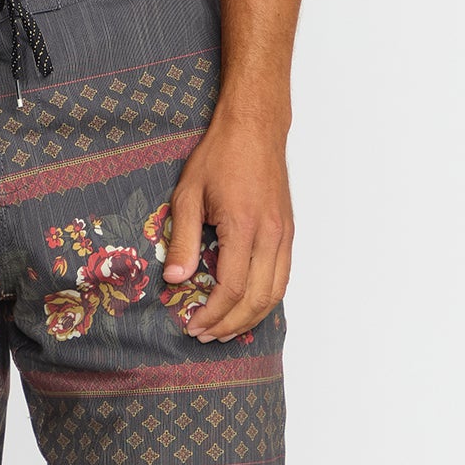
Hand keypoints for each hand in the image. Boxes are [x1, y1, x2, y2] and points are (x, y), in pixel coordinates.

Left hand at [161, 112, 292, 341]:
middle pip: (258, 298)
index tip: (192, 325)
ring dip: (251, 318)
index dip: (213, 313)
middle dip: (230, 324)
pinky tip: (247, 307)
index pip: (232, 287)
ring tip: (224, 330)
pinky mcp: (288, 232)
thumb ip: (183, 239)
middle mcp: (271, 235)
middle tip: (204, 335)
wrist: (254, 129)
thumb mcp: (188, 194)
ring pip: (276, 293)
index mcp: (243, 226)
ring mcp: (284, 234)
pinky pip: (283, 277)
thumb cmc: (219, 156)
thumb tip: (176, 279)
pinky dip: (266, 299)